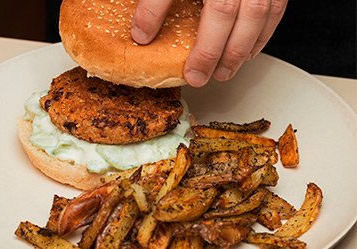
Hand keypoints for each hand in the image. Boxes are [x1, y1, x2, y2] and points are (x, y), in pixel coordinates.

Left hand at [131, 0, 287, 86]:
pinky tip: (250, 50)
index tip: (156, 46)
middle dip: (213, 51)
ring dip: (240, 49)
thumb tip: (141, 31)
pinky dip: (263, 34)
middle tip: (199, 76)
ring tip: (225, 71)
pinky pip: (276, 9)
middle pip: (228, 12)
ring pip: (257, 14)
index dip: (172, 23)